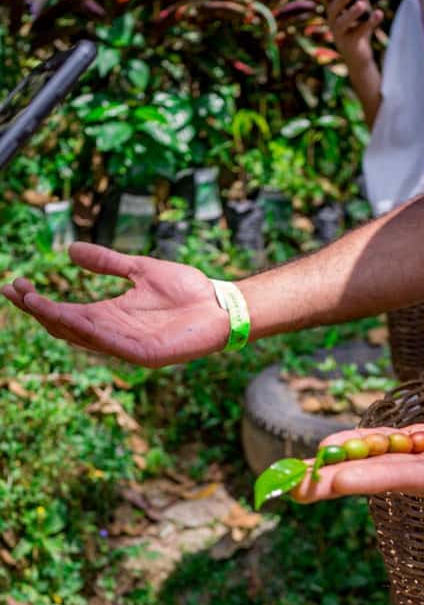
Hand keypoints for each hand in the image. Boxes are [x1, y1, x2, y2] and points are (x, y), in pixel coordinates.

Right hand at [1, 243, 228, 367]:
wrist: (222, 304)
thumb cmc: (188, 290)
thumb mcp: (139, 269)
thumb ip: (108, 262)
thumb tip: (71, 250)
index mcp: (112, 315)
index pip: (66, 312)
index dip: (39, 302)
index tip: (15, 285)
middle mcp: (116, 333)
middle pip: (68, 327)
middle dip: (40, 311)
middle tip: (16, 291)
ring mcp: (130, 346)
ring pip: (85, 337)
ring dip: (58, 320)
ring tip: (33, 303)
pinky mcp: (147, 354)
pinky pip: (113, 345)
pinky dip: (91, 332)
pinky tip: (72, 318)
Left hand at [293, 407, 423, 505]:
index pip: (416, 480)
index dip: (372, 478)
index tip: (331, 480)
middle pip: (392, 477)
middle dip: (345, 480)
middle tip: (295, 487)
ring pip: (396, 461)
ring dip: (354, 461)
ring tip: (310, 463)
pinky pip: (413, 445)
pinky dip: (382, 442)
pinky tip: (355, 442)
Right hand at [320, 0, 383, 68]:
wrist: (359, 57)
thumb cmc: (358, 28)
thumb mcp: (360, 9)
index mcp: (332, 9)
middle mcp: (332, 20)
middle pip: (332, 9)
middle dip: (339, 0)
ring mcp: (339, 34)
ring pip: (342, 23)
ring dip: (352, 13)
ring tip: (361, 5)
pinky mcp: (349, 44)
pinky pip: (359, 33)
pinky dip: (370, 23)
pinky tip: (379, 13)